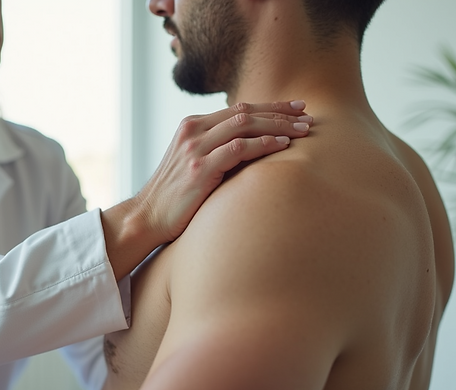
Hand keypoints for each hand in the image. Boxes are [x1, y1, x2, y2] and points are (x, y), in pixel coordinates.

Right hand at [136, 100, 311, 242]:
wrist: (147, 217)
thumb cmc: (176, 196)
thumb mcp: (193, 163)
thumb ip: (217, 150)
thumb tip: (252, 149)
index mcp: (192, 125)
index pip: (238, 108)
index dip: (270, 107)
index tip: (296, 109)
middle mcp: (193, 131)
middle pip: (245, 112)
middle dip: (280, 112)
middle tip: (308, 115)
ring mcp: (195, 148)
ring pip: (245, 125)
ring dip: (278, 126)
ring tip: (303, 130)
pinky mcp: (199, 169)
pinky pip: (238, 149)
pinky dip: (263, 144)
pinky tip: (282, 145)